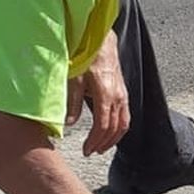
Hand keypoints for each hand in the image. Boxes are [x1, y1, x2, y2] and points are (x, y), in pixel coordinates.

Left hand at [66, 31, 129, 155]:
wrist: (101, 41)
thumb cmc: (86, 56)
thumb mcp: (74, 78)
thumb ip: (72, 102)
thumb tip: (68, 124)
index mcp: (105, 93)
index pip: (102, 125)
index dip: (94, 140)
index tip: (86, 150)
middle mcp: (118, 96)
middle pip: (114, 128)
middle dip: (103, 143)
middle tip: (90, 152)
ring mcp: (123, 95)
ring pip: (123, 124)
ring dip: (113, 139)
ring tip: (100, 147)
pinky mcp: (123, 93)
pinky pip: (125, 116)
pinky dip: (118, 129)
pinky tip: (109, 133)